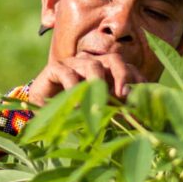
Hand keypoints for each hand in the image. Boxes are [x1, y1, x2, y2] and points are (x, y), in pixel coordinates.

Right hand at [27, 52, 143, 103]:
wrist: (40, 110)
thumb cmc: (74, 111)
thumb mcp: (99, 111)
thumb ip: (116, 111)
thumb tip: (138, 121)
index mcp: (108, 72)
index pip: (128, 69)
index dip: (137, 81)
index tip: (142, 98)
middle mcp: (93, 63)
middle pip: (114, 60)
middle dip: (123, 75)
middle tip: (124, 94)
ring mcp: (74, 63)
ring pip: (92, 65)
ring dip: (99, 84)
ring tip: (101, 103)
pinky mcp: (55, 68)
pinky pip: (68, 74)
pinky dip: (74, 89)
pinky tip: (77, 105)